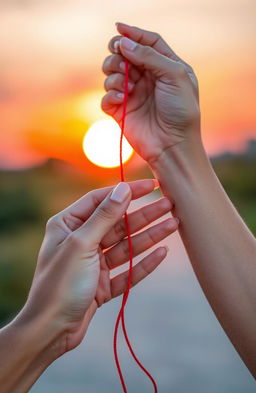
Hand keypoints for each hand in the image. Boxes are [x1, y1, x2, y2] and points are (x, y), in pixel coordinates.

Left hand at [20, 180, 177, 356]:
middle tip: (169, 204)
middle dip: (144, 214)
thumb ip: (104, 216)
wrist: (51, 331)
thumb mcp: (81, 244)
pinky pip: (127, 270)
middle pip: (118, 223)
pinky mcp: (103, 284)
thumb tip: (122, 189)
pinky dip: (144, 263)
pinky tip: (162, 252)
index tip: (151, 185)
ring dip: (150, 236)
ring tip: (174, 224)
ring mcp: (93, 263)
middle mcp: (81, 241)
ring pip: (126, 246)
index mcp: (68, 225)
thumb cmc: (60, 284)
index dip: (127, 191)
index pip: (101, 200)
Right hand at [102, 23, 199, 163]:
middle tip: (121, 58)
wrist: (173, 145)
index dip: (133, 33)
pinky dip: (111, 94)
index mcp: (164, 67)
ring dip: (115, 73)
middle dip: (118, 52)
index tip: (118, 27)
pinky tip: (123, 99)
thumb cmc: (181, 111)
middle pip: (124, 54)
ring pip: (111, 72)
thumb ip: (150, 56)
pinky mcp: (120, 111)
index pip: (147, 42)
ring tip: (128, 86)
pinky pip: (106, 96)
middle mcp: (147, 78)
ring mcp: (132, 94)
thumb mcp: (174, 76)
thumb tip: (123, 43)